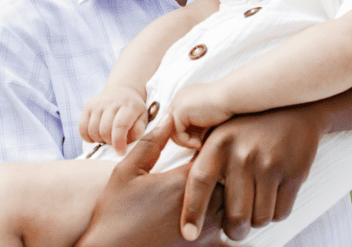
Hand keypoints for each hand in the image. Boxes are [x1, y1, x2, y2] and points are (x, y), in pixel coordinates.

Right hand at [74, 118, 229, 246]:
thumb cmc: (114, 214)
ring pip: (237, 206)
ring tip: (230, 188)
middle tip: (229, 162)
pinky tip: (222, 221)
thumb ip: (150, 143)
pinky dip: (232, 228)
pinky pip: (233, 240)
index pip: (218, 153)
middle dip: (233, 169)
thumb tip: (169, 117)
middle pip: (234, 179)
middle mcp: (201, 205)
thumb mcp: (126, 172)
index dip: (219, 145)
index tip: (217, 142)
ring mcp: (206, 230)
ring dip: (236, 196)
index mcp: (183, 181)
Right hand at [80, 86, 148, 153]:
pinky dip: (88, 137)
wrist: (123, 91)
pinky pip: (82, 128)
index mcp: (130, 105)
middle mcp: (113, 101)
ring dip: (99, 140)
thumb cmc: (134, 111)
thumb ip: (138, 130)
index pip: (120, 125)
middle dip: (109, 142)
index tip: (120, 152)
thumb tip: (127, 142)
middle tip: (115, 142)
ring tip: (107, 138)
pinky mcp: (88, 105)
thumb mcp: (143, 118)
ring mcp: (98, 103)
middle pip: (105, 130)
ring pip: (92, 130)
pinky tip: (97, 136)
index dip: (119, 142)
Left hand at [168, 83, 233, 149]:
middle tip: (198, 144)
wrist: (231, 97)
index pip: (177, 120)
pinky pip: (177, 134)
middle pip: (171, 126)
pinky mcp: (179, 111)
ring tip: (200, 144)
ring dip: (186, 142)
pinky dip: (188, 142)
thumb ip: (197, 122)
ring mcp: (177, 103)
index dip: (186, 133)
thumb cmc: (227, 106)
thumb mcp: (207, 115)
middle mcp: (178, 98)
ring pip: (172, 132)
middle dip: (184, 138)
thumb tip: (192, 139)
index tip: (200, 139)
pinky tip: (199, 143)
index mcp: (185, 97)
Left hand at [179, 105, 327, 241]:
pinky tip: (273, 194)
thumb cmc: (252, 124)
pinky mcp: (294, 172)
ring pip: (259, 219)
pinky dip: (276, 212)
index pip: (199, 183)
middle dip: (235, 229)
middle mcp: (243, 154)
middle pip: (235, 216)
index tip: (189, 234)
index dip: (193, 212)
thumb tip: (188, 203)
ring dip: (257, 218)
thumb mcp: (223, 132)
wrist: (295, 105)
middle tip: (235, 226)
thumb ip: (207, 161)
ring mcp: (270, 164)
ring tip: (256, 200)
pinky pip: (281, 213)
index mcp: (220, 143)